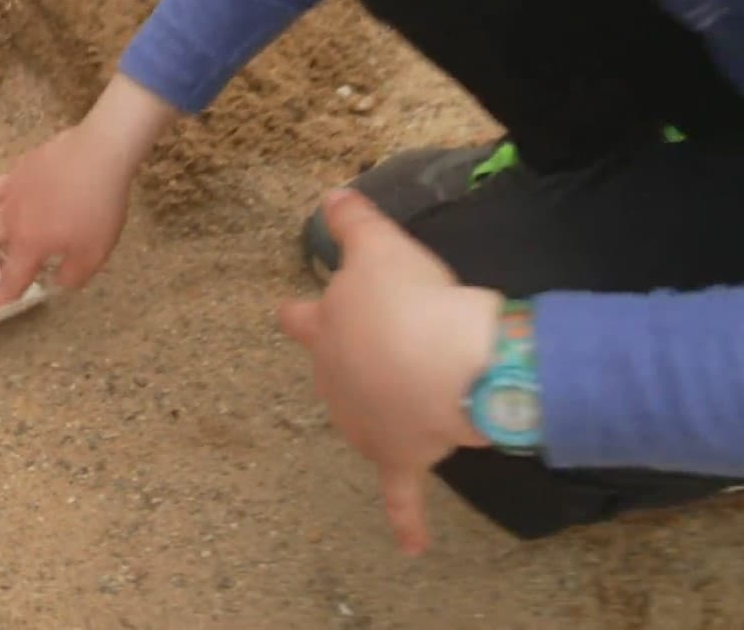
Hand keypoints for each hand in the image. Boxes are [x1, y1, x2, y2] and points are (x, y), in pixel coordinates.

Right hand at [0, 76, 174, 312]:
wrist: (99, 153)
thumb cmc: (99, 206)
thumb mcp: (95, 253)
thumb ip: (73, 274)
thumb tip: (59, 284)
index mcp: (30, 244)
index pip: (9, 280)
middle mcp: (13, 218)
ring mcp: (13, 189)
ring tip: (0, 224)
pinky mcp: (20, 167)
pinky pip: (0, 182)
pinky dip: (2, 194)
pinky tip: (20, 194)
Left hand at [277, 189, 499, 555]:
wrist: (447, 365)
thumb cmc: (409, 301)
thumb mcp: (379, 246)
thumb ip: (351, 221)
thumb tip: (331, 195)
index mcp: (324, 330)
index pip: (299, 317)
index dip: (302, 311)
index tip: (297, 309)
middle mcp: (332, 380)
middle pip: (330, 370)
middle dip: (349, 362)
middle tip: (375, 352)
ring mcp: (362, 424)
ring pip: (362, 421)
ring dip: (380, 414)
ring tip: (409, 401)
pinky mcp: (399, 458)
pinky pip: (401, 496)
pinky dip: (405, 521)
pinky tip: (410, 548)